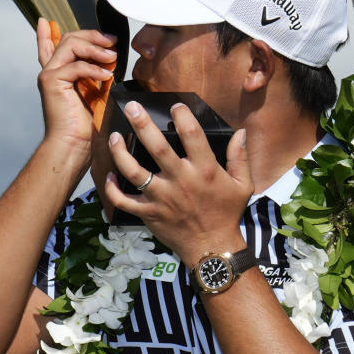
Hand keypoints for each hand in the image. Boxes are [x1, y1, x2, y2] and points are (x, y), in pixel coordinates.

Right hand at [35, 18, 115, 155]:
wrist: (75, 144)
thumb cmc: (86, 124)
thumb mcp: (96, 92)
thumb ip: (97, 73)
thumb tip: (110, 56)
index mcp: (58, 74)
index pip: (48, 47)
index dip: (45, 34)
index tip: (45, 21)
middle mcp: (50, 71)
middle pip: (69, 38)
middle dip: (93, 36)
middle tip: (113, 41)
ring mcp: (49, 75)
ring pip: (71, 45)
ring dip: (96, 48)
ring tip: (113, 57)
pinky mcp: (52, 81)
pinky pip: (76, 65)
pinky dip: (94, 68)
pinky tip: (106, 75)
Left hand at [104, 101, 252, 265]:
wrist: (212, 247)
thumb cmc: (227, 214)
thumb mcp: (243, 185)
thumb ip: (240, 157)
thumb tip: (240, 133)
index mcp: (205, 171)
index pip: (192, 135)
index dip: (182, 116)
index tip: (175, 105)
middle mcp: (181, 181)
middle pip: (157, 147)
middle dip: (142, 124)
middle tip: (132, 107)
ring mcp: (162, 198)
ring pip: (134, 171)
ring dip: (120, 152)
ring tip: (114, 136)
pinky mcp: (149, 213)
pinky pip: (124, 201)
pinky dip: (113, 189)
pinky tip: (110, 176)